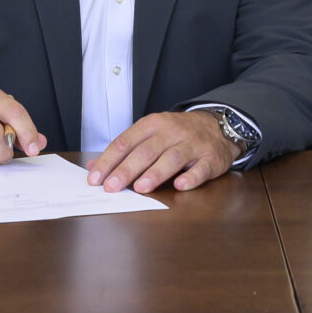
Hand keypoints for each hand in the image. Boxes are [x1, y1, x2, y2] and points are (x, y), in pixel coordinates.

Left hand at [86, 111, 238, 193]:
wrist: (218, 126)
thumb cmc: (177, 134)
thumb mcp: (150, 135)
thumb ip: (124, 150)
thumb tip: (94, 166)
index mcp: (153, 124)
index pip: (126, 141)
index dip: (109, 160)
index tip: (95, 178)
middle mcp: (172, 132)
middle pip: (146, 151)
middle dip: (126, 169)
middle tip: (111, 187)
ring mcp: (193, 144)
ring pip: (172, 158)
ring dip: (155, 173)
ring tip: (140, 187)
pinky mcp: (211, 158)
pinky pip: (201, 168)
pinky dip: (191, 177)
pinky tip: (180, 186)